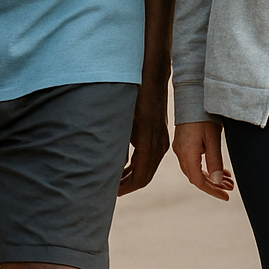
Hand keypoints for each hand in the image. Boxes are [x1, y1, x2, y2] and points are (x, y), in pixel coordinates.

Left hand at [118, 80, 169, 195]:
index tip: (111, 192)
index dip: (125, 188)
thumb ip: (116, 144)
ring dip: (133, 176)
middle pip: (145, 176)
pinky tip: (126, 165)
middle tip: (110, 190)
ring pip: (149, 168)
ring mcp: (161, 140)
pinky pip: (151, 157)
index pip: (140, 177)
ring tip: (115, 181)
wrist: (152, 77)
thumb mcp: (121, 120)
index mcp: (148, 144)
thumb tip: (106, 164)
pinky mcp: (160, 134)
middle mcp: (158, 145)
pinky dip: (139, 165)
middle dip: (128, 185)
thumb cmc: (134, 95)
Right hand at [172, 120, 233, 200]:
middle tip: (230, 190)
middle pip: (196, 177)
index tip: (226, 196)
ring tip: (228, 180)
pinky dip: (207, 167)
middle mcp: (180, 153)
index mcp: (187, 154)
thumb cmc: (204, 115)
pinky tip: (219, 168)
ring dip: (211, 176)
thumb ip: (215, 161)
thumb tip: (218, 181)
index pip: (198, 181)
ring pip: (195, 169)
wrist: (191, 96)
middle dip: (214, 185)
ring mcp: (180, 148)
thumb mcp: (213, 139)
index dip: (212, 190)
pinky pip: (194, 161)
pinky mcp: (183, 143)